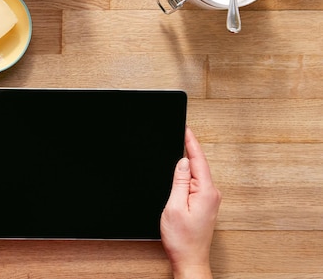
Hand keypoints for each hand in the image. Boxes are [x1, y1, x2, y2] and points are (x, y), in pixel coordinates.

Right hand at [160, 127, 221, 278]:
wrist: (189, 260)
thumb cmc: (182, 239)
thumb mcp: (174, 206)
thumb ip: (180, 181)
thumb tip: (183, 161)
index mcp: (206, 192)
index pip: (198, 160)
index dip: (191, 142)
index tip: (186, 128)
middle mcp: (212, 194)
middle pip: (200, 164)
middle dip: (189, 148)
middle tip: (181, 132)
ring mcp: (211, 200)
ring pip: (199, 174)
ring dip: (189, 161)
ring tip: (180, 146)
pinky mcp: (206, 205)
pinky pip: (198, 183)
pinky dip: (190, 174)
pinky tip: (183, 170)